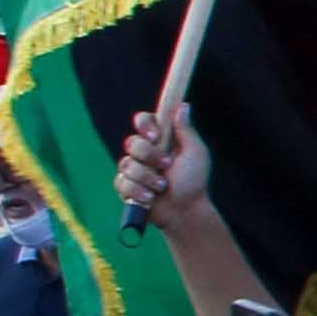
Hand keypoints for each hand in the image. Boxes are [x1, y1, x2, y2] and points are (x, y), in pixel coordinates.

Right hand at [115, 105, 211, 235]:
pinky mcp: (125, 187)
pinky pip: (121, 182)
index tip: (156, 136)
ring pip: (126, 164)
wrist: (186, 210)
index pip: (143, 121)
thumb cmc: (194, 181)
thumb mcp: (195, 153)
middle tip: (166, 166)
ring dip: (147, 177)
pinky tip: (150, 197)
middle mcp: (144, 152)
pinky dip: (138, 190)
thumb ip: (185, 130)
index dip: (145, 125)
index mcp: (160, 140)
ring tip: (162, 186)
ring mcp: (133, 169)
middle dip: (149, 156)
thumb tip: (182, 106)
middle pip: (132, 142)